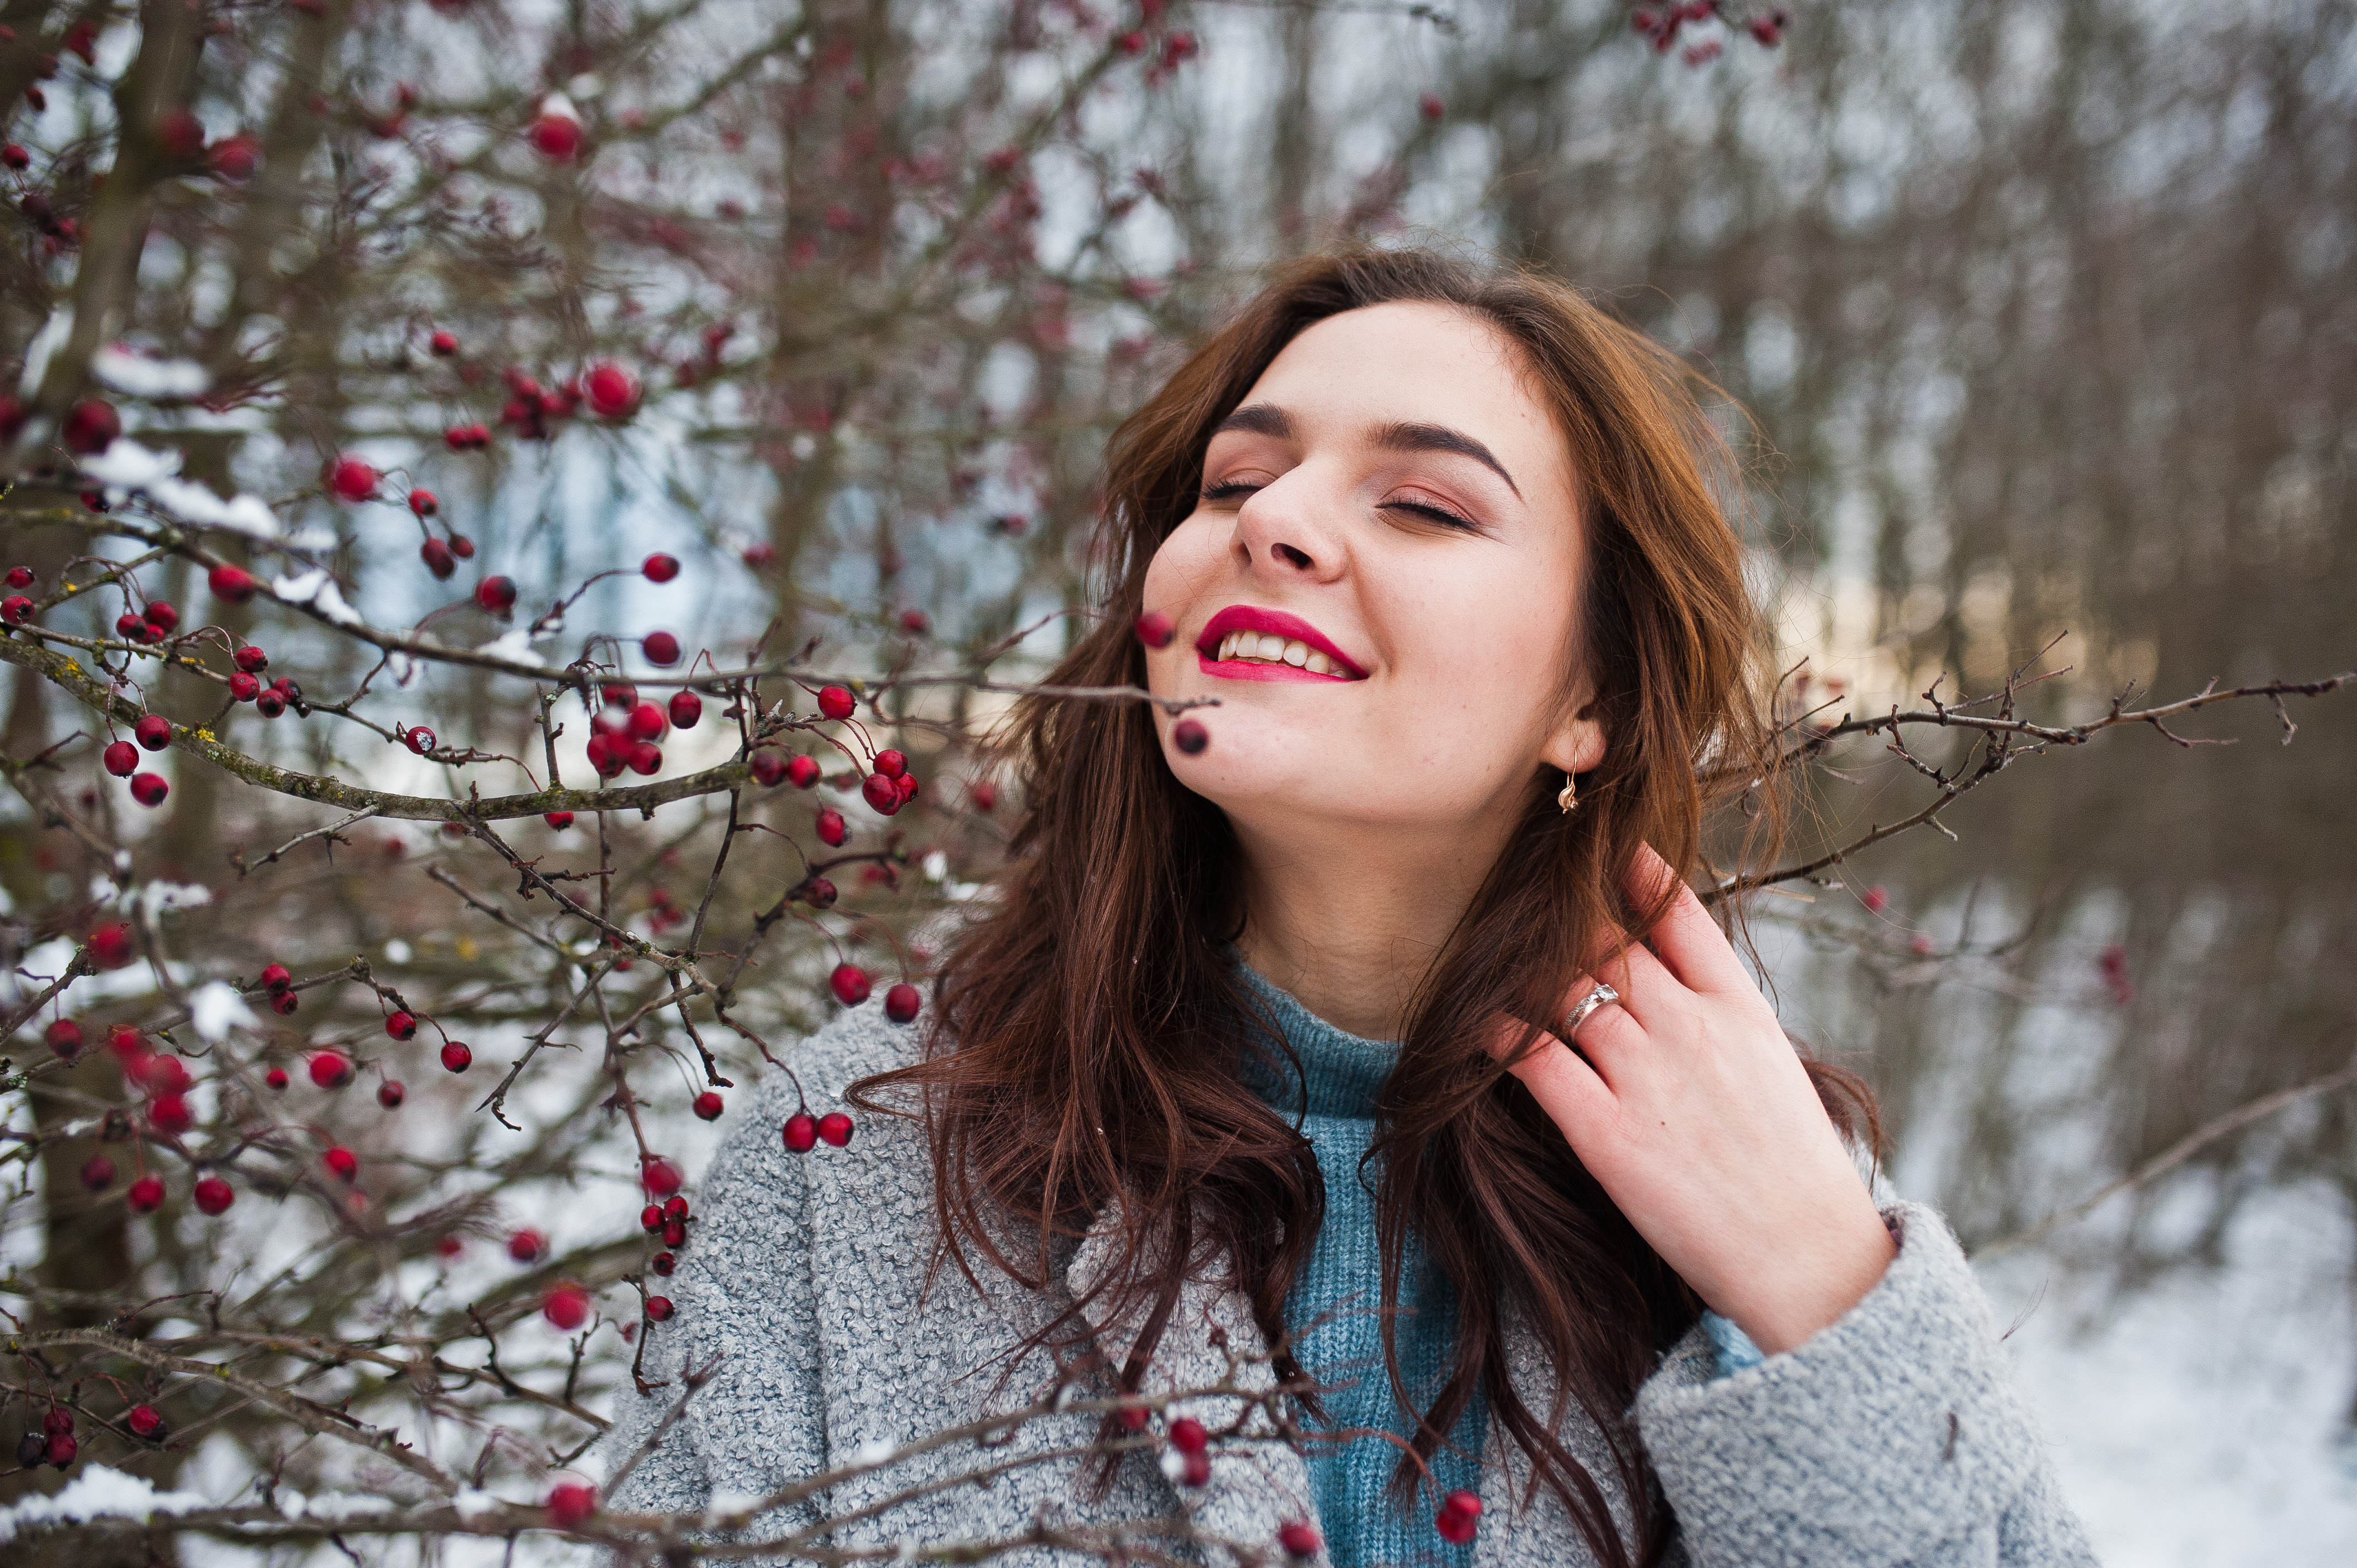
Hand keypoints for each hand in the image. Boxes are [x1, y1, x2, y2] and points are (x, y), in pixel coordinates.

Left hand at [1491, 843, 1895, 1354]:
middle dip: (1564, 923)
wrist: (1808, 1258)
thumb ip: (1719, 1013)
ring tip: (1495, 960)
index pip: (1677, 913)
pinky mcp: (1607, 1133)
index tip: (1604, 852)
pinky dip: (1503, 1034)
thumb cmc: (1792, 1167)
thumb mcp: (1771, 1064)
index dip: (1634, 873)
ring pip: (1563, 989)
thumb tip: (1668, 974)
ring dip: (1524, 972)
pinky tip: (1483, 1021)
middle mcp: (1689, 1027)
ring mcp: (1646, 1077)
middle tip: (1524, 910)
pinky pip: (1536, 1060)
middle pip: (1606, 942)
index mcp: (1738, 1008)